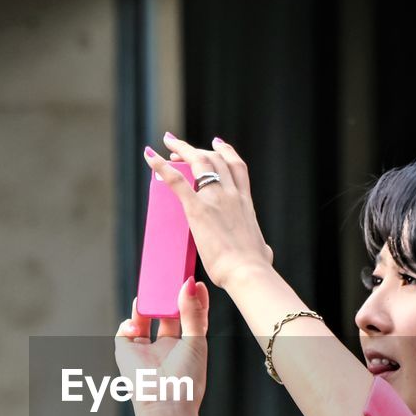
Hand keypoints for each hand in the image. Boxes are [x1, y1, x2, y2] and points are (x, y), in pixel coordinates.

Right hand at [113, 275, 209, 415]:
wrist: (166, 403)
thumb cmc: (187, 378)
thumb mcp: (196, 340)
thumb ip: (193, 312)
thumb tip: (191, 283)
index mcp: (187, 346)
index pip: (189, 315)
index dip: (191, 298)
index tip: (193, 279)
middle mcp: (166, 346)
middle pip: (165, 313)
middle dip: (166, 295)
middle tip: (168, 275)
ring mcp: (146, 349)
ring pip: (143, 318)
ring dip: (146, 303)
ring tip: (151, 288)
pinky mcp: (127, 352)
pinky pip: (124, 330)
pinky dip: (128, 323)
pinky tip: (136, 324)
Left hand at [143, 133, 274, 290]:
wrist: (247, 271)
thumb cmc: (256, 266)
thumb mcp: (262, 250)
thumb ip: (261, 246)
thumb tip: (264, 252)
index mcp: (245, 202)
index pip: (237, 167)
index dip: (226, 152)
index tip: (217, 144)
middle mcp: (231, 194)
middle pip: (215, 159)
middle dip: (197, 150)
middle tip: (181, 149)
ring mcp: (215, 199)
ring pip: (198, 161)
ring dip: (182, 149)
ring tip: (169, 144)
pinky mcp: (198, 210)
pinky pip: (176, 181)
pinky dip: (161, 167)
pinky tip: (150, 157)